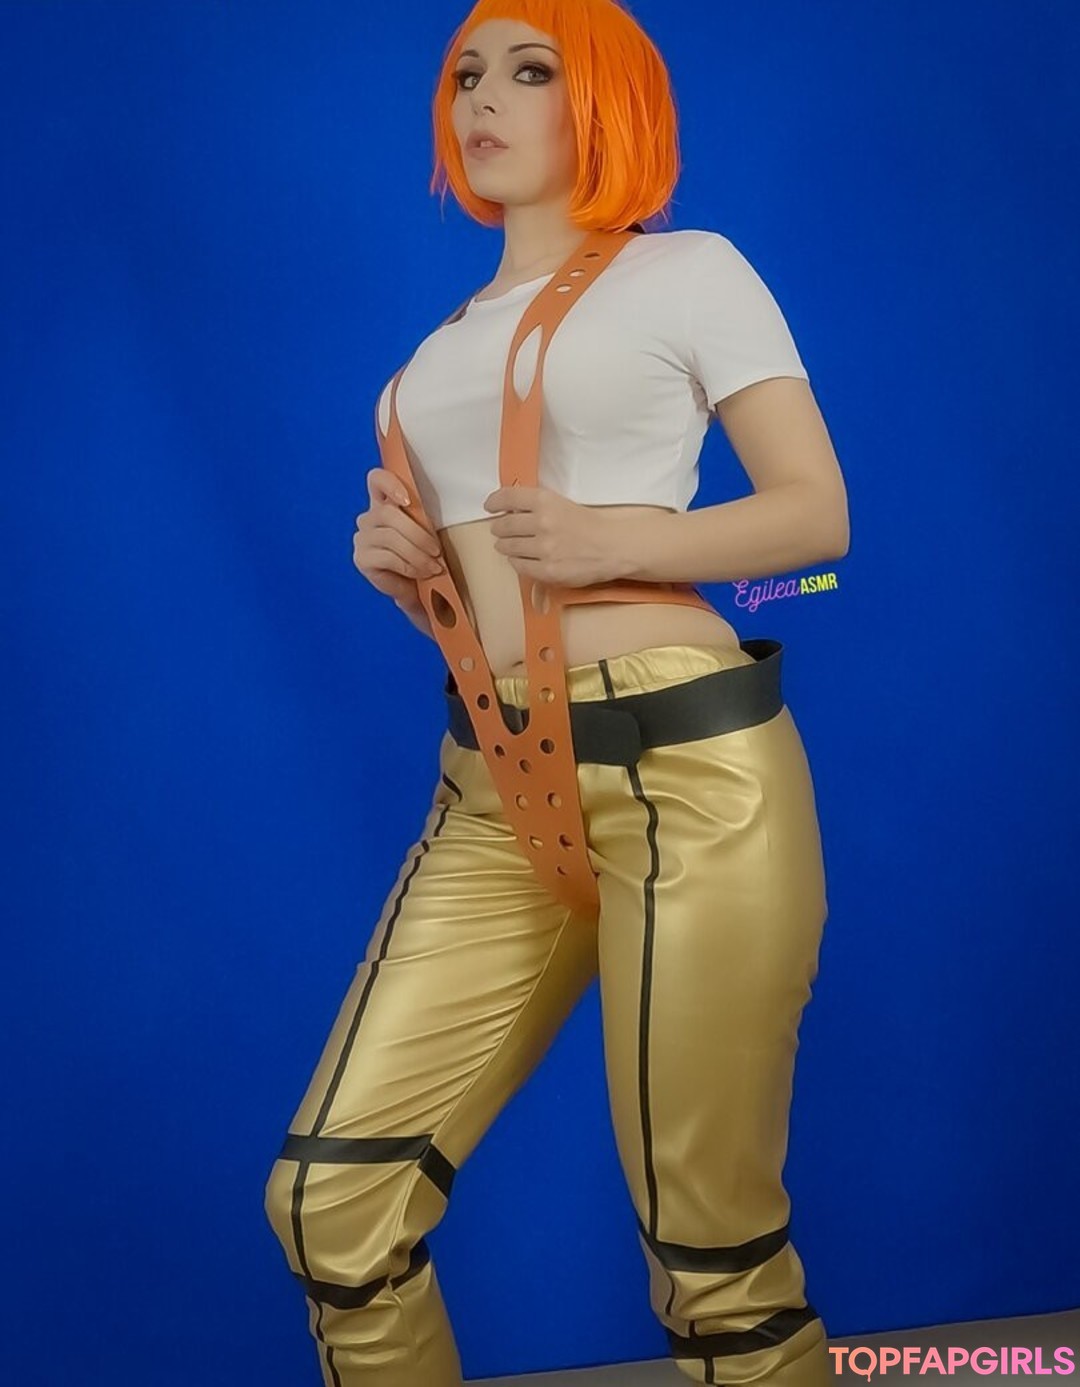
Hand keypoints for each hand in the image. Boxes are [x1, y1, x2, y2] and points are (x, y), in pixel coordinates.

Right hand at [353, 469, 444, 635]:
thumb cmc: (426, 557)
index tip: (409, 501)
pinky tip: (419, 573)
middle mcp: (368, 518)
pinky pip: (386, 557)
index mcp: (384, 504)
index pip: (376, 479)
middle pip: (388, 513)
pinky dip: (408, 565)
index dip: (390, 483)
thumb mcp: (427, 532)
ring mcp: (361, 538)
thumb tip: (437, 506)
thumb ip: (423, 516)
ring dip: (417, 552)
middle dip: (418, 533)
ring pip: (390, 536)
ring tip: (433, 567)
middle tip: (437, 552)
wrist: (419, 592)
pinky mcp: (361, 559)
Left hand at [482, 486, 628, 587]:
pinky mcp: (547, 570)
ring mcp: (544, 549)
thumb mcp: (562, 504)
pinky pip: (518, 566)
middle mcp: (542, 523)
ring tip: (508, 545)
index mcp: (546, 501)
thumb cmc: (588, 524)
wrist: (611, 547)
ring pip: (508, 547)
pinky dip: (516, 561)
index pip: (507, 497)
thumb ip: (537, 505)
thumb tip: (508, 510)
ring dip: (505, 546)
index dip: (494, 502)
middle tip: (499, 530)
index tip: (489, 507)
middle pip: (504, 525)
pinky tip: (521, 558)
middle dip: (498, 528)